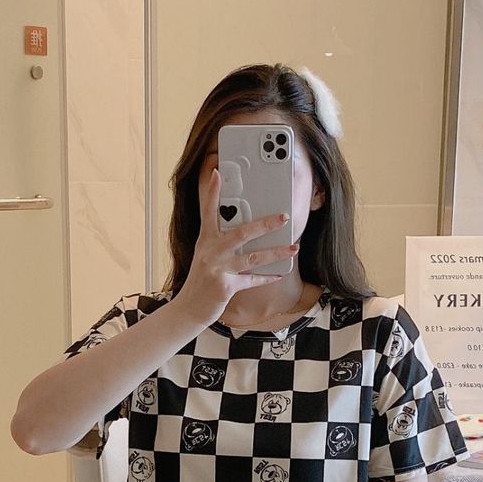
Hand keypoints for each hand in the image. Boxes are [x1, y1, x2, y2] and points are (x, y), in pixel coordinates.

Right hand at [176, 167, 299, 325]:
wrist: (189, 308)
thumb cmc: (201, 280)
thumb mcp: (206, 256)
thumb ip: (222, 243)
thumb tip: (248, 231)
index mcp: (206, 240)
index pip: (208, 211)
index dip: (212, 192)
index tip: (217, 173)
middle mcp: (211, 251)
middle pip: (242, 232)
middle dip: (266, 224)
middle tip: (284, 217)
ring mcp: (218, 269)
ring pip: (254, 257)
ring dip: (276, 252)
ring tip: (293, 248)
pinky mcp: (226, 286)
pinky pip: (252, 279)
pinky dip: (267, 277)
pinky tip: (279, 273)